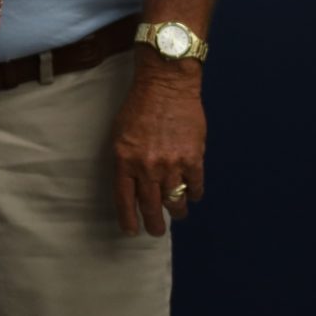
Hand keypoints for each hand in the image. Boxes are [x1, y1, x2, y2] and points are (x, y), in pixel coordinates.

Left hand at [112, 55, 206, 236]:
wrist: (166, 84)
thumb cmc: (139, 105)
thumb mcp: (120, 133)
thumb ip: (126, 161)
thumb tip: (133, 185)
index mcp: (124, 160)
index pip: (124, 200)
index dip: (128, 220)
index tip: (131, 231)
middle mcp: (147, 167)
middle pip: (151, 207)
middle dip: (153, 224)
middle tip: (156, 230)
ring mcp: (172, 164)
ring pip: (175, 201)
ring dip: (176, 211)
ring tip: (177, 213)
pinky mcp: (193, 158)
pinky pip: (195, 187)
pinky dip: (194, 194)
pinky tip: (192, 194)